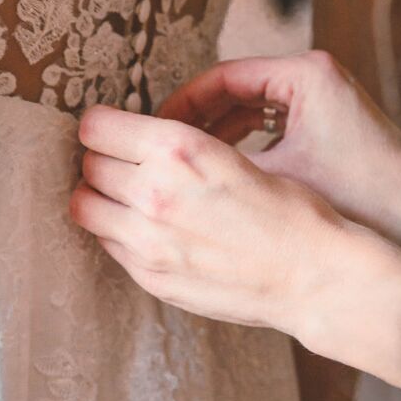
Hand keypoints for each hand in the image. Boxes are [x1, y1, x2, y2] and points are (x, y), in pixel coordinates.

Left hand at [71, 105, 349, 334]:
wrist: (316, 275)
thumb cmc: (290, 208)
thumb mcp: (230, 154)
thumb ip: (172, 146)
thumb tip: (130, 138)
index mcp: (178, 149)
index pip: (96, 126)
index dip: (102, 124)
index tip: (110, 128)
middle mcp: (155, 193)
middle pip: (88, 164)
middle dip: (102, 157)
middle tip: (121, 159)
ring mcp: (148, 241)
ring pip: (84, 205)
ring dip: (99, 194)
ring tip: (122, 193)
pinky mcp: (152, 276)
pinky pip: (106, 244)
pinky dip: (115, 230)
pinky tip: (142, 226)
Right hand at [158, 50, 400, 253]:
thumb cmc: (356, 198)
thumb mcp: (276, 179)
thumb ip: (222, 165)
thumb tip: (169, 163)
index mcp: (304, 75)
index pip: (224, 77)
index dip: (184, 103)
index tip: (158, 127)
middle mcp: (314, 75)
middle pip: (235, 88)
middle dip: (199, 115)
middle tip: (164, 142)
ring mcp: (321, 97)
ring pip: (250, 106)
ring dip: (219, 128)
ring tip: (185, 155)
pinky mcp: (325, 120)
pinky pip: (270, 121)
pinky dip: (244, 139)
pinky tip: (221, 164)